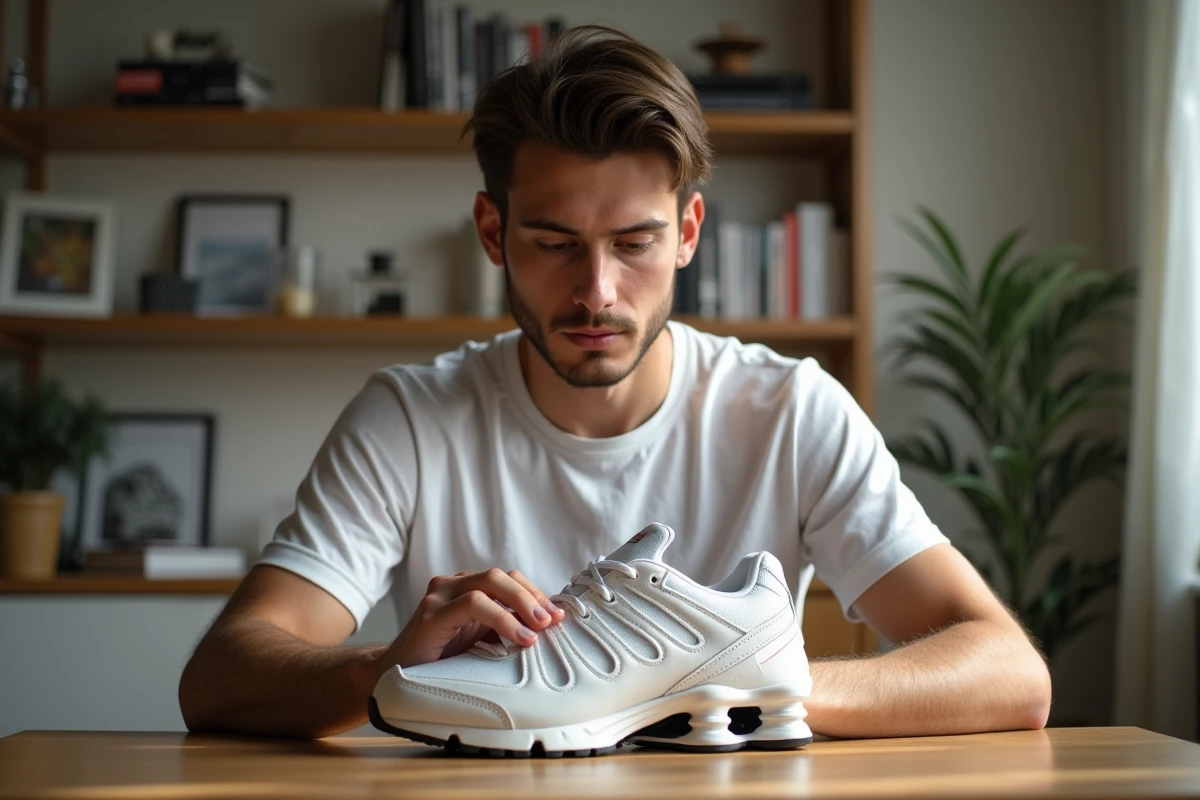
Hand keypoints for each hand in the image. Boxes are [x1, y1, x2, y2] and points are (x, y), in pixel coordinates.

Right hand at [380, 568, 565, 670]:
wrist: (395, 677)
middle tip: (552, 621)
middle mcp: (452, 584)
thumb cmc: (441, 661)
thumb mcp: (480, 640)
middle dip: (532, 597)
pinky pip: (472, 604)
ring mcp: (439, 595)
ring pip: (489, 583)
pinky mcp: (429, 614)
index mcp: (466, 587)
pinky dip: (501, 618)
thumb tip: (548, 625)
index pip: (508, 578)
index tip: (558, 616)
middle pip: (501, 576)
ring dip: (520, 604)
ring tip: (539, 630)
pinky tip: (519, 637)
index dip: (535, 594)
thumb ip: (505, 626)